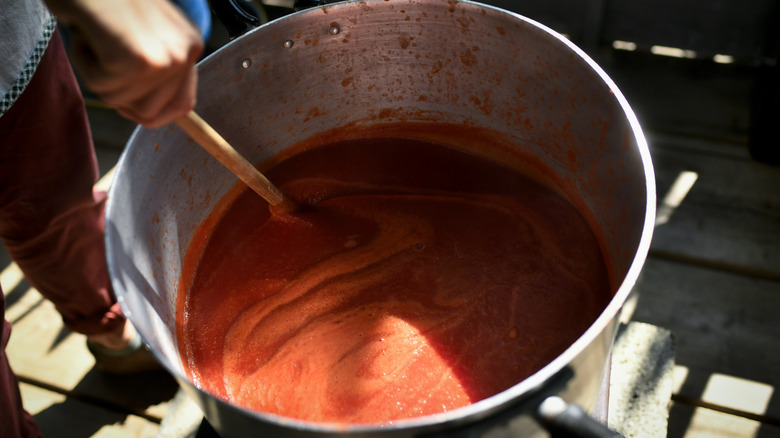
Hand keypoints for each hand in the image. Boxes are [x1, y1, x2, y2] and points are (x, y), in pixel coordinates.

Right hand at [47, 0, 203, 126]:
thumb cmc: (106, 1)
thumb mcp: (147, 35)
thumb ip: (158, 71)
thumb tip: (153, 114)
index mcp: (191, 45)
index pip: (183, 105)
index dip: (153, 113)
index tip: (129, 105)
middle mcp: (185, 53)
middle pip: (151, 112)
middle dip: (119, 92)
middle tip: (106, 55)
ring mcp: (163, 59)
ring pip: (121, 101)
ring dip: (98, 74)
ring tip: (99, 37)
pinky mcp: (135, 60)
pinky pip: (99, 85)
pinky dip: (83, 61)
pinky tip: (89, 32)